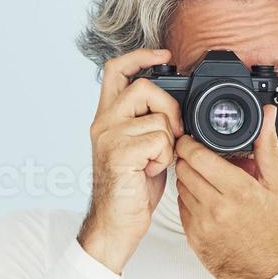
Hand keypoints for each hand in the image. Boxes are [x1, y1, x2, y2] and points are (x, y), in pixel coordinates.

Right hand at [78, 49, 183, 274]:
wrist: (116, 223)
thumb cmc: (131, 189)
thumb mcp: (140, 147)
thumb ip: (148, 122)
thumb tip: (174, 107)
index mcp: (107, 117)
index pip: (116, 70)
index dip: (141, 56)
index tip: (164, 55)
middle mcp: (103, 122)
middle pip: (144, 87)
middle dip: (170, 108)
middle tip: (173, 135)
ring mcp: (108, 137)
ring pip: (158, 118)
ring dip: (168, 142)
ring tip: (154, 161)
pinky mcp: (119, 153)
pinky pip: (158, 140)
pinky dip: (163, 158)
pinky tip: (150, 171)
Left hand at [174, 105, 277, 278]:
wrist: (269, 271)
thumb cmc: (276, 231)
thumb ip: (266, 147)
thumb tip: (265, 116)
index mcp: (239, 190)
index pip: (197, 156)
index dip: (190, 143)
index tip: (192, 140)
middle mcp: (217, 207)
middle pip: (183, 169)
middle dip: (187, 158)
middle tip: (198, 157)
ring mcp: (202, 224)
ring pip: (180, 187)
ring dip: (188, 178)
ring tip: (206, 179)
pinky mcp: (194, 237)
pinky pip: (181, 208)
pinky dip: (189, 198)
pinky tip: (205, 199)